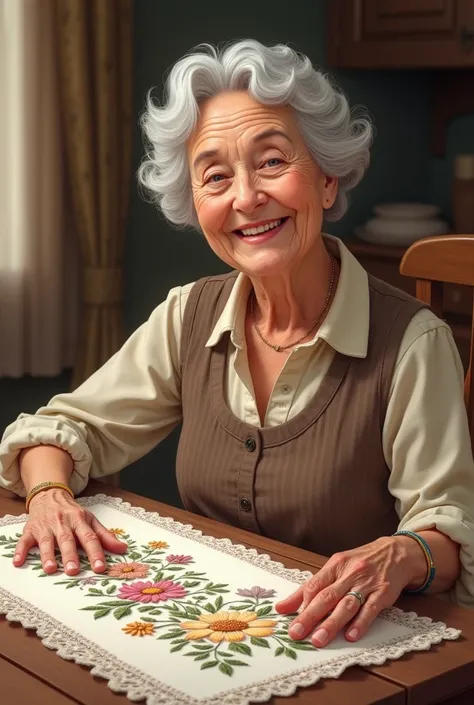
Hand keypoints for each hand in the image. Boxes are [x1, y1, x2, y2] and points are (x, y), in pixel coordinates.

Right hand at [13, 488, 127, 574]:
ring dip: (48, 555)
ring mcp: (46, 527)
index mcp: (80, 521)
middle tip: (74, 570)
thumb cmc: (72, 512)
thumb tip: (123, 549)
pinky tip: (18, 561)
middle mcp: (63, 523)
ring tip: (50, 569)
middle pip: (68, 540)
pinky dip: (20, 550)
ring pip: (47, 541)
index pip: (89, 538)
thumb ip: (105, 536)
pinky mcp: (30, 530)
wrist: (50, 495)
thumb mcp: (90, 520)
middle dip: (70, 555)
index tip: (100, 567)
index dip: (95, 553)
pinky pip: (24, 540)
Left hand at [275, 537, 416, 646]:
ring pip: (346, 605)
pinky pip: (370, 609)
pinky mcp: (383, 593)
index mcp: (335, 565)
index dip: (300, 602)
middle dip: (310, 616)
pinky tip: (351, 635)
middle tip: (297, 633)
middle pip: (327, 596)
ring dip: (332, 623)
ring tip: (319, 639)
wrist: (396, 552)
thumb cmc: (361, 562)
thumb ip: (312, 587)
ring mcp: (367, 583)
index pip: (314, 584)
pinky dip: (360, 623)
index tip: (288, 620)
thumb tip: (283, 606)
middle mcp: (349, 574)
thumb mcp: (336, 567)